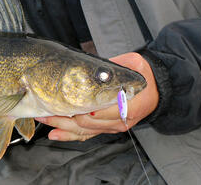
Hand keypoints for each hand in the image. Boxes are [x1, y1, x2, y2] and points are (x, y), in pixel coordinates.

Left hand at [34, 52, 158, 141]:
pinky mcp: (106, 129)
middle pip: (88, 122)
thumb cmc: (144, 75)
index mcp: (129, 104)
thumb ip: (117, 66)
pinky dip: (69, 136)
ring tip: (45, 119)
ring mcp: (112, 127)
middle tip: (47, 108)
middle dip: (66, 117)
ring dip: (62, 126)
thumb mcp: (135, 63)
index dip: (87, 110)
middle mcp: (120, 120)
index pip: (103, 112)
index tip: (71, 105)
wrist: (155, 89)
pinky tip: (55, 135)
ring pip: (84, 131)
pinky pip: (86, 135)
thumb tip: (98, 68)